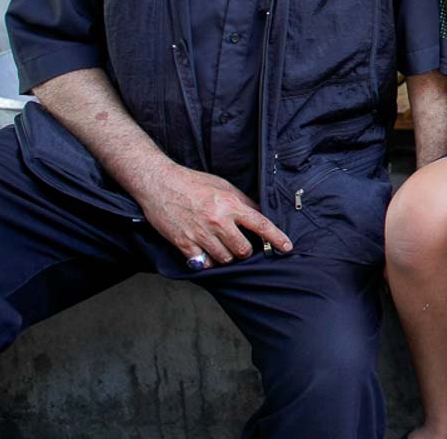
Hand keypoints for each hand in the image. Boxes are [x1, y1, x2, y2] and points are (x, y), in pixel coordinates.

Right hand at [133, 160, 291, 268]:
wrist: (160, 183)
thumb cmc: (193, 182)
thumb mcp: (224, 186)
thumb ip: (243, 201)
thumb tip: (260, 213)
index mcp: (230, 205)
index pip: (261, 225)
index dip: (276, 238)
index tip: (286, 247)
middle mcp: (218, 221)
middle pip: (243, 249)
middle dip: (245, 250)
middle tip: (240, 244)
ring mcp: (200, 234)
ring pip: (225, 259)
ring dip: (227, 256)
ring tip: (221, 246)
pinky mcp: (184, 244)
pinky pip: (204, 264)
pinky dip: (208, 262)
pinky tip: (207, 253)